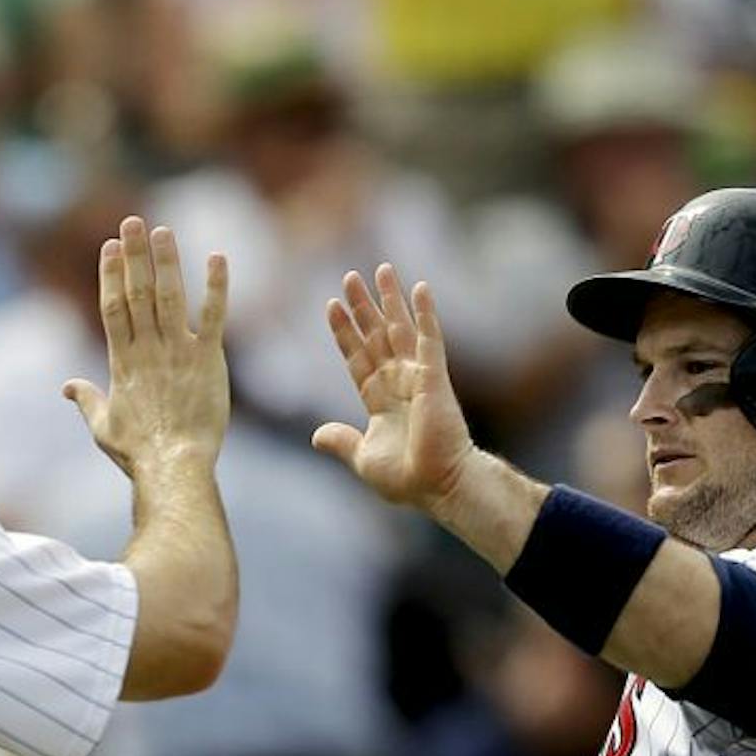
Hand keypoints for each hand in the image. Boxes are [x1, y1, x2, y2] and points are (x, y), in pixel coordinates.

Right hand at [64, 217, 229, 476]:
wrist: (173, 466)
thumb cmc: (138, 453)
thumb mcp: (102, 427)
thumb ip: (86, 400)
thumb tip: (66, 387)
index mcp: (122, 362)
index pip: (113, 307)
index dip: (110, 273)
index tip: (110, 245)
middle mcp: (147, 349)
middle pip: (137, 292)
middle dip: (134, 254)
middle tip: (133, 220)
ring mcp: (177, 352)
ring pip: (170, 296)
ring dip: (167, 261)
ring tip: (164, 230)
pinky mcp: (207, 360)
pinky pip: (213, 317)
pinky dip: (216, 286)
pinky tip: (218, 258)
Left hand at [313, 265, 474, 513]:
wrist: (439, 486)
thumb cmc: (409, 478)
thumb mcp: (363, 459)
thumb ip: (342, 442)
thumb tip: (316, 435)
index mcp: (380, 400)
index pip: (358, 357)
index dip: (345, 333)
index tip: (331, 305)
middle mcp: (399, 383)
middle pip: (376, 335)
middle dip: (363, 307)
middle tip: (350, 276)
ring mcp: (418, 377)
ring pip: (400, 329)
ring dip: (391, 299)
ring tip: (381, 269)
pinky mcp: (434, 376)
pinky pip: (429, 338)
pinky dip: (426, 313)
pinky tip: (420, 287)